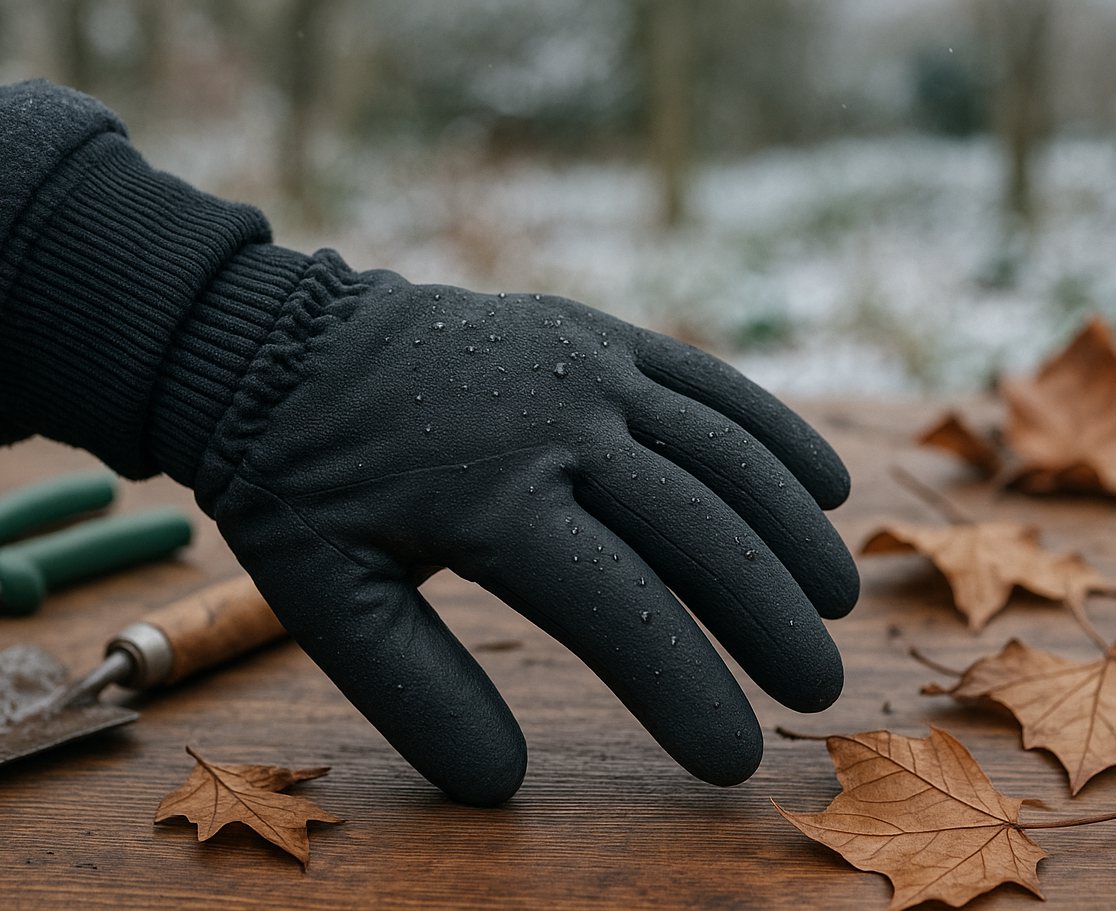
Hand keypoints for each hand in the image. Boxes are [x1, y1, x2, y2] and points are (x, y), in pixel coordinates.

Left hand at [194, 265, 857, 804]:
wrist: (276, 344)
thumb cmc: (302, 485)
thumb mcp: (330, 600)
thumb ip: (417, 693)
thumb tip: (503, 783)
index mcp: (487, 501)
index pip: (619, 611)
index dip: (688, 690)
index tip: (735, 759)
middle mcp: (555, 425)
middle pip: (697, 530)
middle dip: (769, 617)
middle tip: (819, 690)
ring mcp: (584, 367)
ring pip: (722, 452)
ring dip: (792, 528)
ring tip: (839, 600)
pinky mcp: (595, 333)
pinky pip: (707, 381)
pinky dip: (775, 430)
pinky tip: (827, 483)